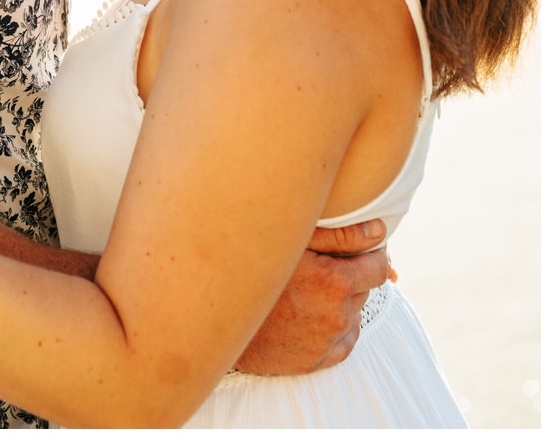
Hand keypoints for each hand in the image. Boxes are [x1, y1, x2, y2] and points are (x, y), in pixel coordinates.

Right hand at [234, 221, 389, 373]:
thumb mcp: (292, 240)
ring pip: (353, 314)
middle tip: (319, 265)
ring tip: (307, 288)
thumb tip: (380, 231)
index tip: (353, 249)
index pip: (378, 267)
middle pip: (364, 289)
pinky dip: (334, 326)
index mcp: (334, 282)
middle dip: (350, 275)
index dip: (369, 254)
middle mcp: (336, 315)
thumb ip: (341, 234)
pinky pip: (343, 341)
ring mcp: (326, 341)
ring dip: (340, 300)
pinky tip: (309, 311)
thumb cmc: (249, 264)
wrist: (212, 311)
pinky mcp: (316, 361)